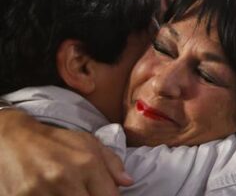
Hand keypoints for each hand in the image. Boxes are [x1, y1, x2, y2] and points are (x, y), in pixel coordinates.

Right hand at [0, 110, 131, 195]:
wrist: (13, 138)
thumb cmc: (55, 142)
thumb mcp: (87, 143)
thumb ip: (111, 162)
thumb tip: (128, 182)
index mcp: (86, 163)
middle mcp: (65, 178)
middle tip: (85, 193)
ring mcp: (41, 191)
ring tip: (67, 192)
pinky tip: (52, 195)